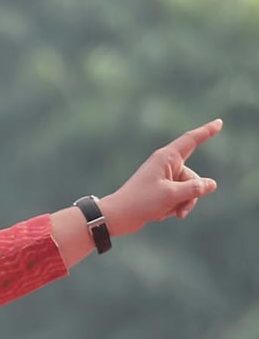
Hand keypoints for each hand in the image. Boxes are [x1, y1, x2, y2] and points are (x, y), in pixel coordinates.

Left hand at [100, 118, 222, 236]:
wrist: (120, 216)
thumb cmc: (142, 202)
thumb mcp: (172, 195)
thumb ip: (195, 189)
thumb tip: (211, 184)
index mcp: (166, 158)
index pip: (191, 141)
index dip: (206, 131)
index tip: (219, 122)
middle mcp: (165, 164)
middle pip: (193, 178)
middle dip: (191, 196)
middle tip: (179, 210)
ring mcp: (164, 177)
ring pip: (188, 190)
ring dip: (181, 204)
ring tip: (165, 212)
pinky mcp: (161, 189)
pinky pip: (178, 198)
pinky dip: (173, 207)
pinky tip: (159, 214)